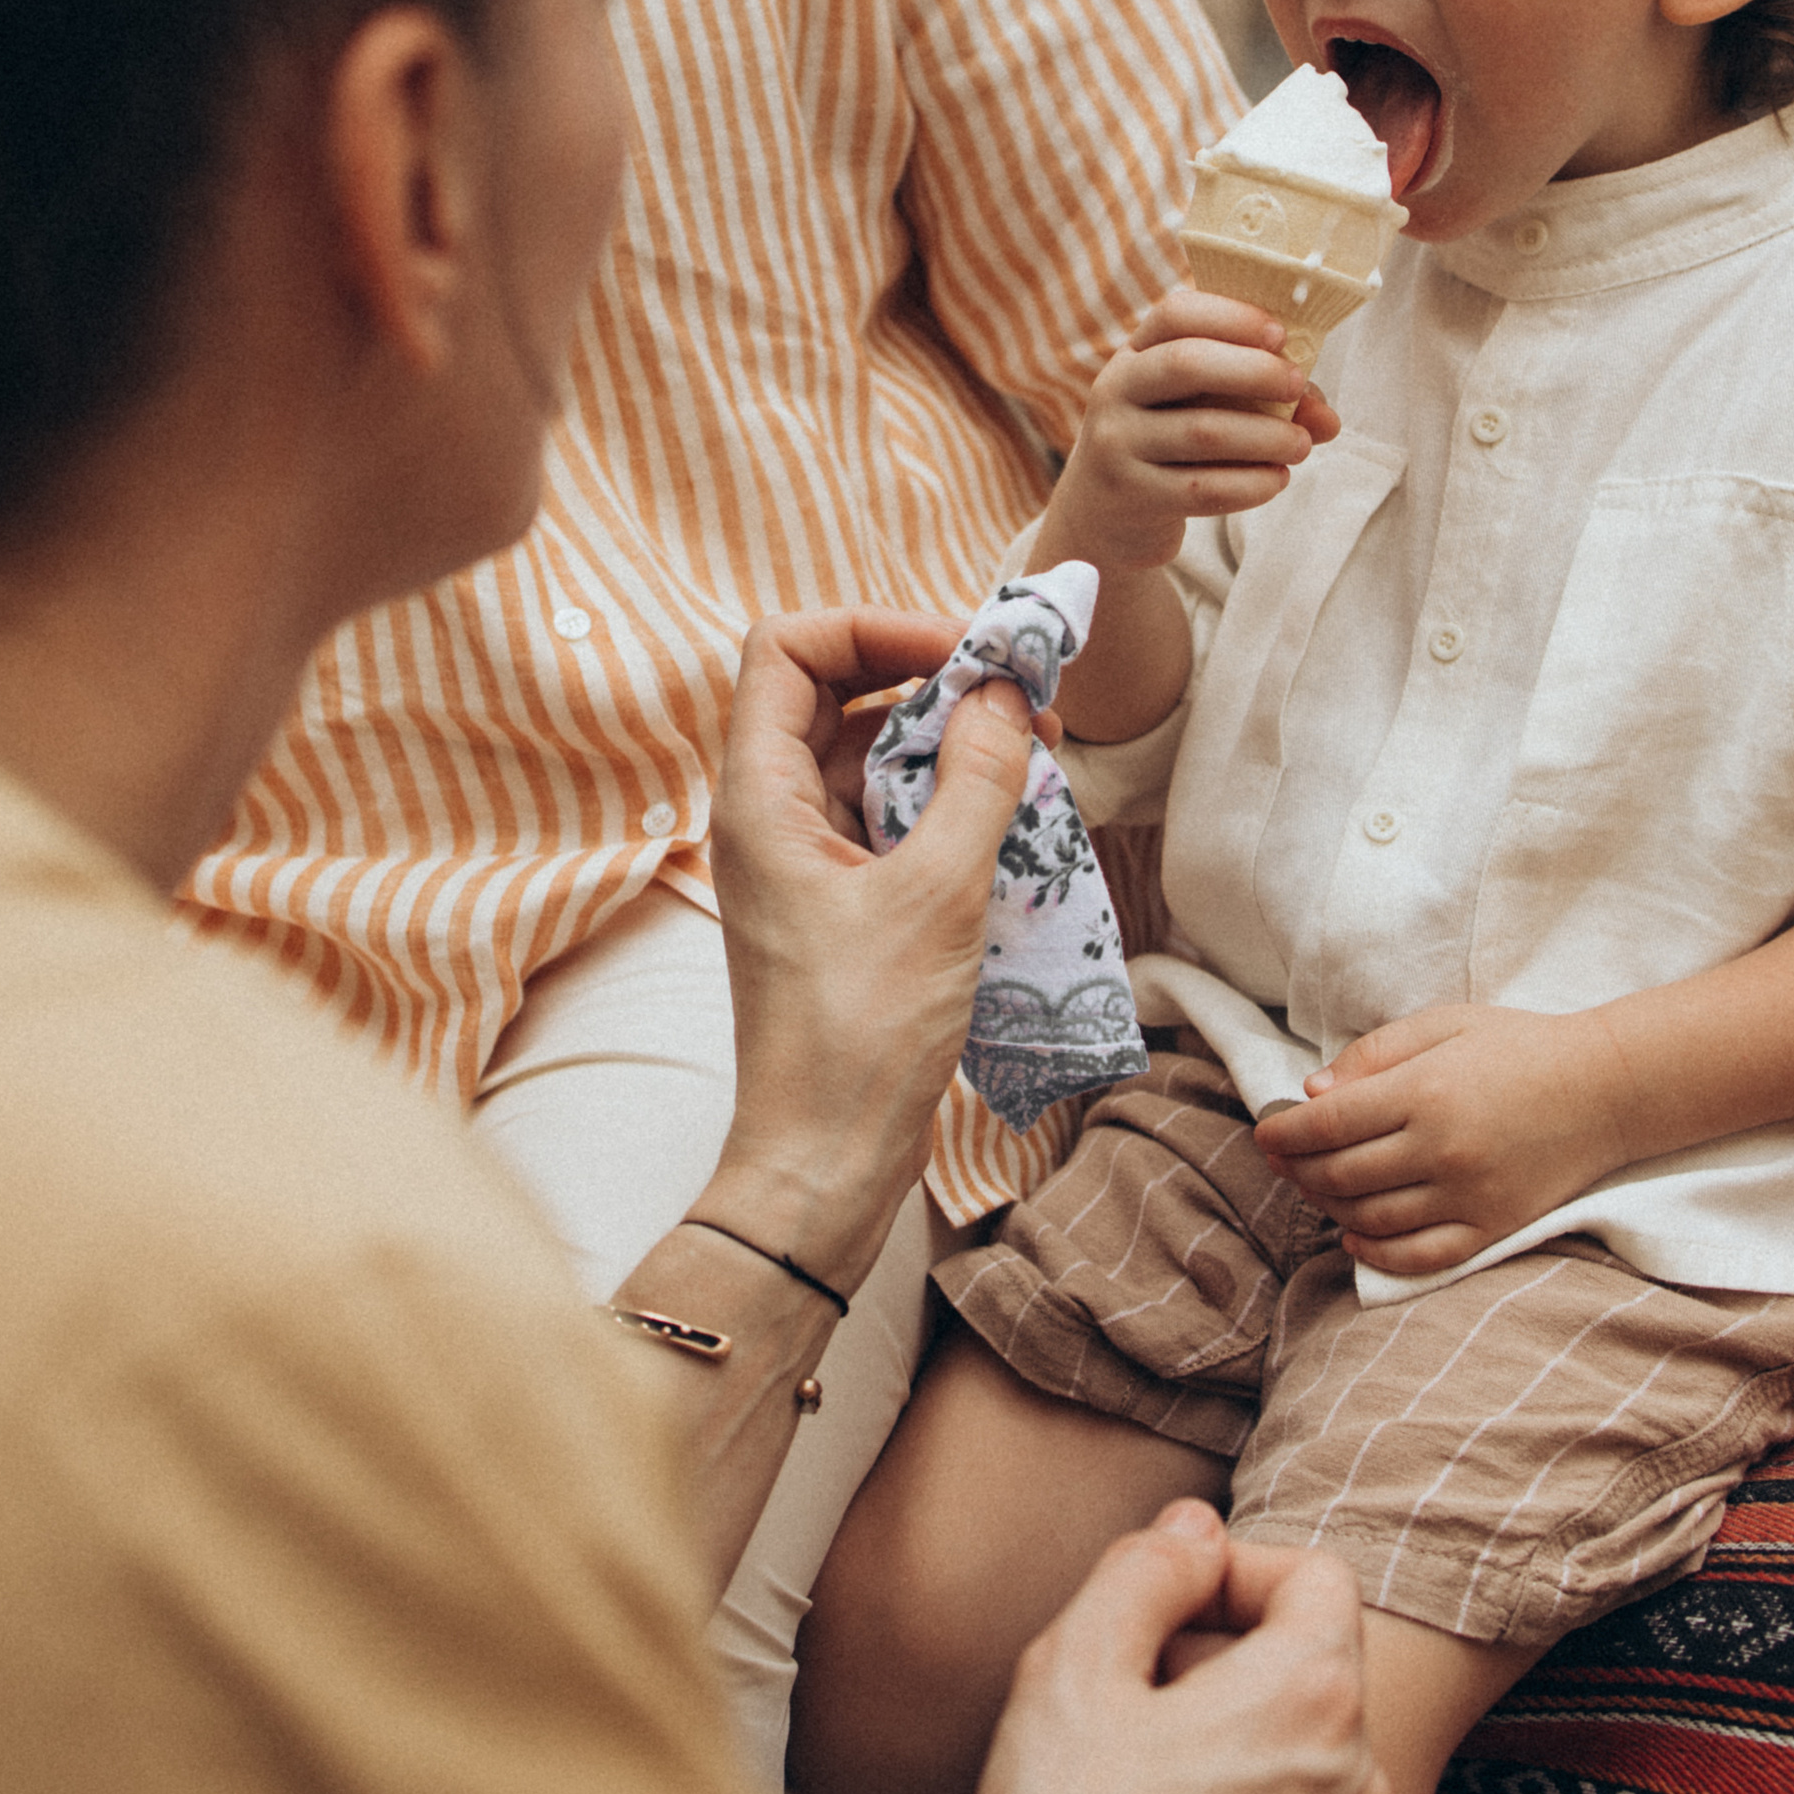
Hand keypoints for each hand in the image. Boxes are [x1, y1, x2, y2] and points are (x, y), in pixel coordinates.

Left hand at [707, 608, 1036, 1283]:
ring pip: (871, 758)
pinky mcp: (837, 905)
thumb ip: (978, 781)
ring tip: (1036, 758)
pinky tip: (1014, 822)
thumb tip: (1006, 692)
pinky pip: (889, 819)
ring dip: (949, 745)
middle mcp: (767, 816)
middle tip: (1024, 697)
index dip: (875, 627)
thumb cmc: (860, 1038)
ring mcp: (801, 862)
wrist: (823, 1166)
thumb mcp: (938, 896)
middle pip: (835, 694)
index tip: (965, 651)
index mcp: (757, 797)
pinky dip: (947, 805)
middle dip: (930, 681)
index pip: (789, 647)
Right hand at [960, 1500, 1383, 1793]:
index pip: (1316, 1575)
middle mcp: (1358, 1780)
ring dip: (1235, 1750)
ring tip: (1136, 1789)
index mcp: (1312, 1695)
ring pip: (1303, 1762)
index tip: (1163, 1609)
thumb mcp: (1073, 1666)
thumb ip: (1145, 1570)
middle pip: (1311, 1668)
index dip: (1234, 1570)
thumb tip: (1197, 1530)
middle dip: (1227, 1659)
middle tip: (1128, 1699)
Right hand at [1039, 290, 1339, 578]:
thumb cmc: (1168, 443)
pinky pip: (1201, 487)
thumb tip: (1328, 420)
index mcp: (1136, 353)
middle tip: (1299, 385)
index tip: (1281, 334)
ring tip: (1301, 445)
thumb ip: (1263, 399)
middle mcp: (1117, 389)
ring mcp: (1116, 443)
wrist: (1103, 515)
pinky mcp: (1130, 495)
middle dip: (1254, 371)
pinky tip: (1276, 480)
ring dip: (1265, 436)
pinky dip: (1250, 484)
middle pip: (1186, 364)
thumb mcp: (1201, 407)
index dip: (1232, 316)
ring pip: (1202, 431)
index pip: (1176, 314)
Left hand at [1258, 1000, 1625, 1274]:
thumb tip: (1313, 1094)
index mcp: (1425, 1092)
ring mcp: (1468, 1196)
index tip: (1265, 1132)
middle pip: (1341, 1174)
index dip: (1285, 1132)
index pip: (1328, 1124)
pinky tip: (1353, 1237)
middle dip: (1298, 1169)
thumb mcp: (1443, 1025)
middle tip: (1281, 1159)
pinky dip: (1376, 1254)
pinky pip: (1419, 1256)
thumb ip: (1374, 1055)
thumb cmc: (1519, 1046)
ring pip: (1371, 1218)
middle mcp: (1442, 1150)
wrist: (1606, 1088)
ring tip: (1314, 1188)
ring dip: (1329, 1207)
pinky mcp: (1492, 1228)